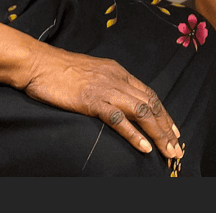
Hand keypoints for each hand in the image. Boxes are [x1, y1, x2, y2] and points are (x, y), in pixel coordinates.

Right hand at [24, 48, 182, 158]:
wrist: (38, 63)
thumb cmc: (59, 69)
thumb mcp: (91, 72)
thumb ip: (107, 82)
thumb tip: (118, 98)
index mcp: (118, 71)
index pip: (149, 94)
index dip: (164, 114)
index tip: (174, 131)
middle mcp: (117, 79)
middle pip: (150, 105)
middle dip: (166, 128)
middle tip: (177, 148)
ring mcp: (105, 89)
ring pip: (140, 112)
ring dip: (157, 133)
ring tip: (168, 151)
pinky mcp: (91, 101)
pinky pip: (118, 119)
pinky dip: (133, 134)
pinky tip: (144, 147)